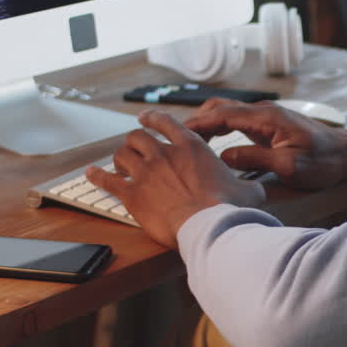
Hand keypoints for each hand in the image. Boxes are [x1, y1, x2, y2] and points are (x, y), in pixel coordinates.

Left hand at [85, 110, 265, 248]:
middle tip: (135, 148)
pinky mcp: (132, 195)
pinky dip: (97, 176)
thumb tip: (256, 188)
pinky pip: (107, 180)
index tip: (145, 119)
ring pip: (121, 155)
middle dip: (134, 141)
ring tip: (120, 163)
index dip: (153, 119)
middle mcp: (164, 154)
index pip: (165, 123)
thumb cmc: (229, 209)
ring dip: (120, 158)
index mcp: (191, 147)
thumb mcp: (249, 190)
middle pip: (137, 137)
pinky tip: (90, 173)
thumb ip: (248, 184)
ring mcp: (145, 173)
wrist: (208, 227)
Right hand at [184, 98, 346, 190]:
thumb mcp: (290, 166)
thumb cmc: (324, 161)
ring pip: (226, 113)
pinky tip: (207, 143)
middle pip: (219, 109)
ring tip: (183, 141)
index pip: (222, 115)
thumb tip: (224, 157)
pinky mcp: (268, 125)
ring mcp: (265, 117)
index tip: (174, 133)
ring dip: (205, 124)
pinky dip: (217, 129)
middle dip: (194, 122)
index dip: (196, 124)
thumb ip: (256, 160)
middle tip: (171, 137)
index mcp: (266, 118)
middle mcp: (263, 112)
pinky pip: (235, 122)